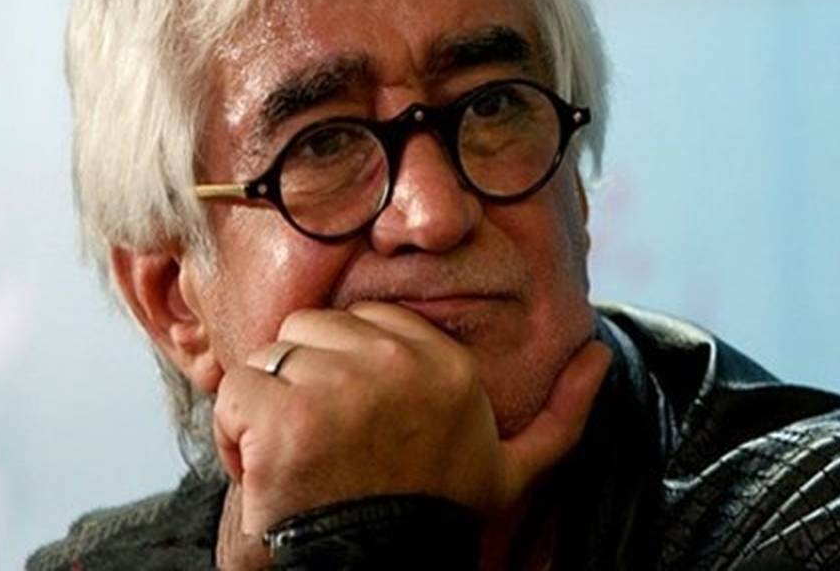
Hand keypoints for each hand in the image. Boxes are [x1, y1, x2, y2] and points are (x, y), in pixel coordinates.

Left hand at [212, 303, 610, 535]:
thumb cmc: (436, 518)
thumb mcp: (513, 470)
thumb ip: (562, 414)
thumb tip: (602, 356)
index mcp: (446, 364)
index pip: (367, 321)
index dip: (350, 369)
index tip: (360, 425)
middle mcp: (397, 364)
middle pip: (314, 328)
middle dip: (306, 381)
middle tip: (323, 444)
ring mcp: (341, 387)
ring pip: (271, 356)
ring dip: (268, 408)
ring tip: (295, 459)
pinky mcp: (287, 418)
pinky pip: (237, 391)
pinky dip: (237, 432)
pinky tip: (266, 471)